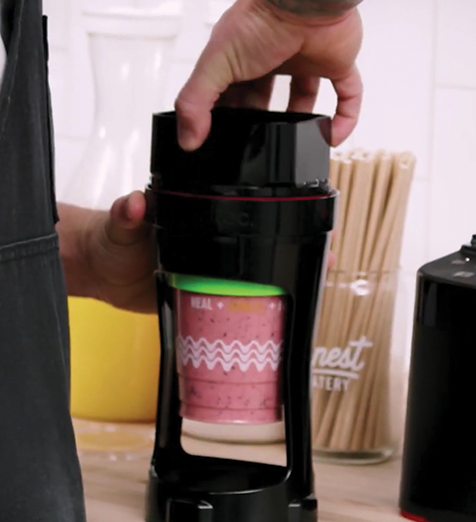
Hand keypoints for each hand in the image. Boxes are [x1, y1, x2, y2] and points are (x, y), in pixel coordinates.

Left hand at [63, 191, 335, 315]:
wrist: (102, 276)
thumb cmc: (113, 241)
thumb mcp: (121, 225)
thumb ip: (127, 213)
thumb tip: (135, 203)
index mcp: (201, 214)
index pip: (250, 207)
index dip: (284, 211)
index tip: (310, 216)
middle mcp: (217, 240)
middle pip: (269, 241)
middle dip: (302, 248)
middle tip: (326, 259)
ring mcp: (217, 268)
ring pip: (263, 273)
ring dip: (290, 280)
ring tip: (314, 288)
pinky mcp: (210, 295)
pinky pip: (243, 301)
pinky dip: (263, 309)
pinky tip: (279, 317)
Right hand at [175, 0, 363, 151]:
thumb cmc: (260, 19)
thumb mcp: (216, 64)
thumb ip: (196, 101)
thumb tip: (188, 139)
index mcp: (242, 55)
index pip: (230, 92)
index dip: (228, 115)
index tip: (225, 141)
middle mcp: (274, 57)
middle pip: (266, 97)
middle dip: (263, 120)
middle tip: (261, 145)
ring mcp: (306, 59)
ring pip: (304, 95)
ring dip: (303, 120)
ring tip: (299, 142)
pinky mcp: (337, 62)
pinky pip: (346, 95)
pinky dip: (345, 118)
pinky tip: (333, 137)